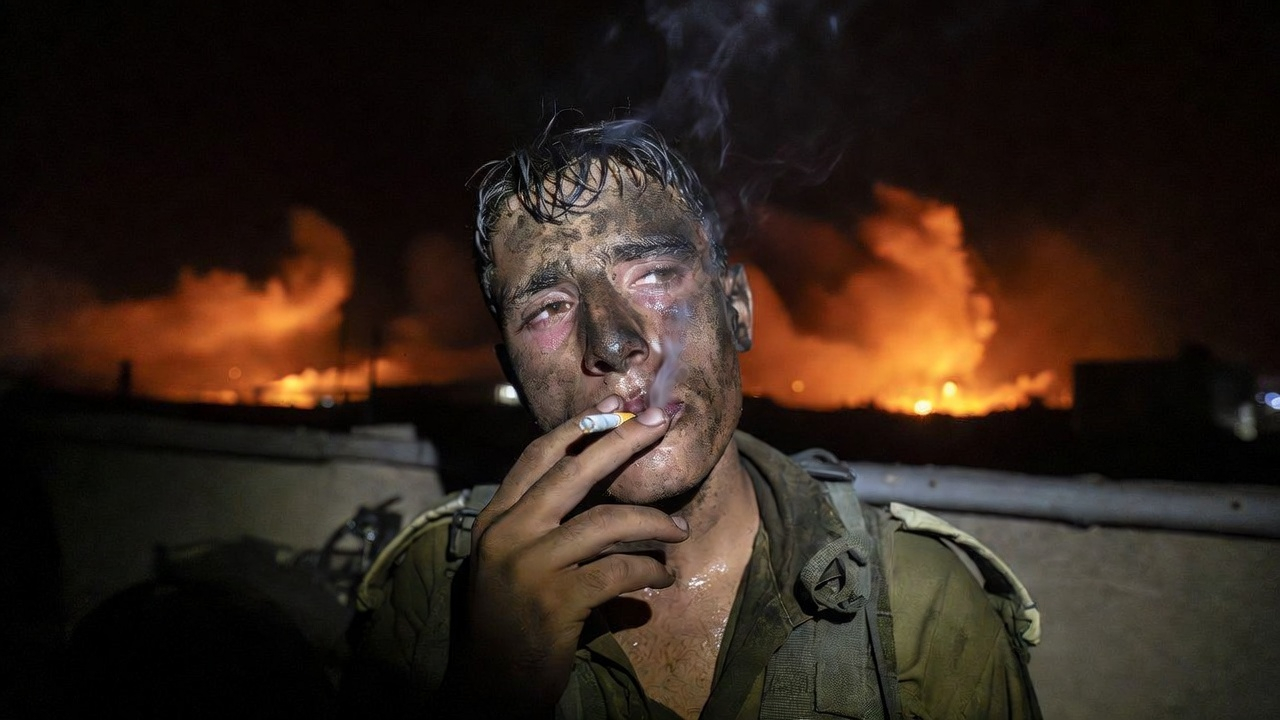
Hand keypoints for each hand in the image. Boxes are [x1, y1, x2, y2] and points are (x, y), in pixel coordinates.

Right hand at [442, 397, 689, 716]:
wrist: (491, 684)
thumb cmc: (510, 620)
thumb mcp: (512, 560)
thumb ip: (538, 522)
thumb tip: (595, 482)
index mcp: (495, 519)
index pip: (536, 457)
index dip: (578, 429)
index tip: (615, 409)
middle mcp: (507, 534)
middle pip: (573, 472)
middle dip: (622, 441)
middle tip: (659, 421)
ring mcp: (529, 566)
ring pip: (605, 521)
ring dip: (651, 522)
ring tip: (678, 532)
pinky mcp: (556, 601)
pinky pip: (618, 570)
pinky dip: (648, 570)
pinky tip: (663, 577)